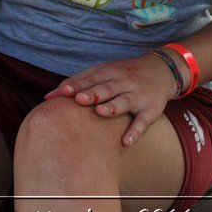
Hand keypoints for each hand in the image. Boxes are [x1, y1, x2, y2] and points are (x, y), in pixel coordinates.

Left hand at [46, 54, 179, 145]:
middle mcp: (124, 82)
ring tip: (100, 113)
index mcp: (110, 72)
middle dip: (93, 93)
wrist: (163, 70)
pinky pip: (143, 121)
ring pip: (124, 101)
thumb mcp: (104, 71)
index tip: (61, 93)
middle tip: (79, 100)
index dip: (77, 86)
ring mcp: (138, 95)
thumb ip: (79, 82)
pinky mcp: (151, 109)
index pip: (90, 78)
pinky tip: (125, 141)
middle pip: (107, 88)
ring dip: (112, 107)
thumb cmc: (123, 73)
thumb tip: (48, 96)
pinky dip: (135, 131)